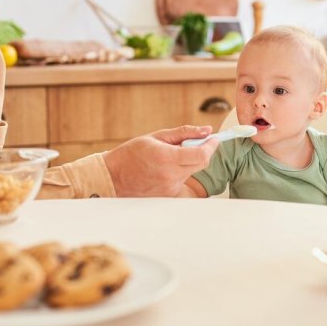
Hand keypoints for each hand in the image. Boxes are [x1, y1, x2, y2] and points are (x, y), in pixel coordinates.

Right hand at [103, 126, 218, 196]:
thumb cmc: (132, 153)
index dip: (211, 146)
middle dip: (203, 152)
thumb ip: (184, 133)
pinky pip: (182, 179)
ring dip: (189, 162)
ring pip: (192, 171)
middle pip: (201, 164)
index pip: (201, 155)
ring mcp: (170, 188)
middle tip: (196, 143)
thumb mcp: (157, 137)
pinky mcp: (169, 195)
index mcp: (167, 159)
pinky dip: (180, 171)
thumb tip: (206, 130)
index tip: (213, 138)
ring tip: (170, 156)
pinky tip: (164, 168)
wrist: (113, 177)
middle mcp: (170, 176)